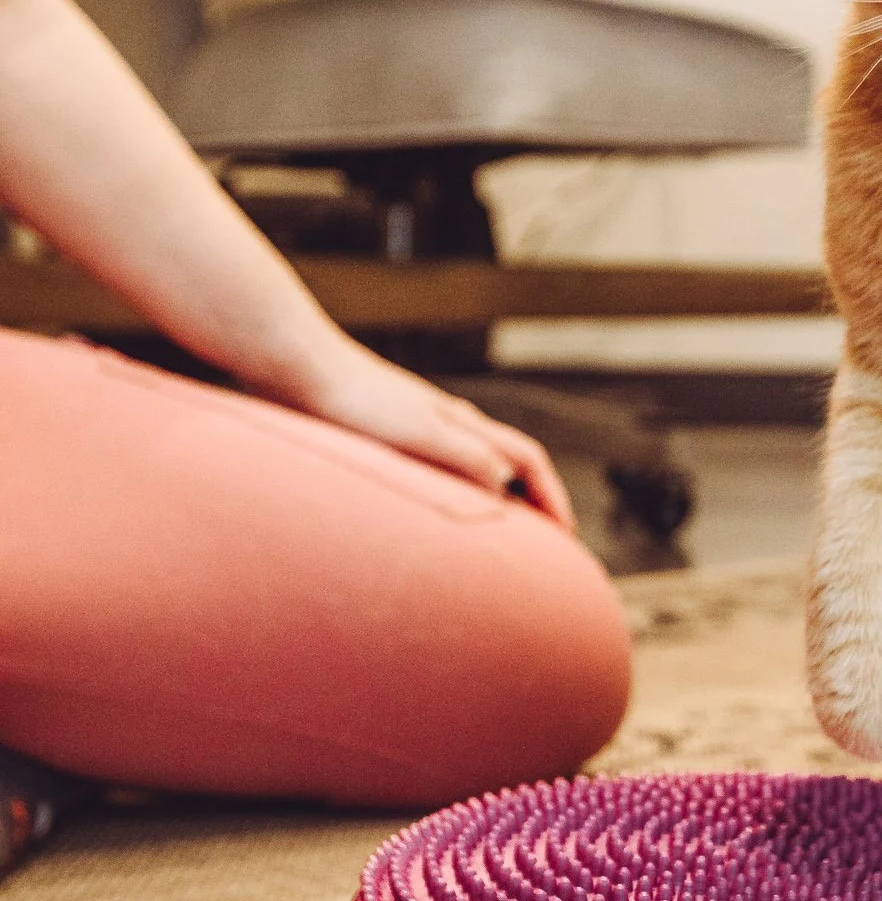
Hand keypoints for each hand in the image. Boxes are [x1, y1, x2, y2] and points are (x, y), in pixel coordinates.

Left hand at [279, 335, 572, 525]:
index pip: (527, 461)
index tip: (567, 536)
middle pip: (508, 459)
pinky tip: (431, 501)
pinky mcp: (384, 429)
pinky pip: (437, 463)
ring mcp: (417, 422)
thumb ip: (467, 457)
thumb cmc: (353, 400)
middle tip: (543, 537)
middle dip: (533, 496)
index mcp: (462, 422)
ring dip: (495, 490)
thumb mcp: (420, 433)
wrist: (296, 363)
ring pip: (474, 459)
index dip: (552, 496)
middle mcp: (448, 419)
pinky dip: (453, 486)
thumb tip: (507, 488)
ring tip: (495, 526)